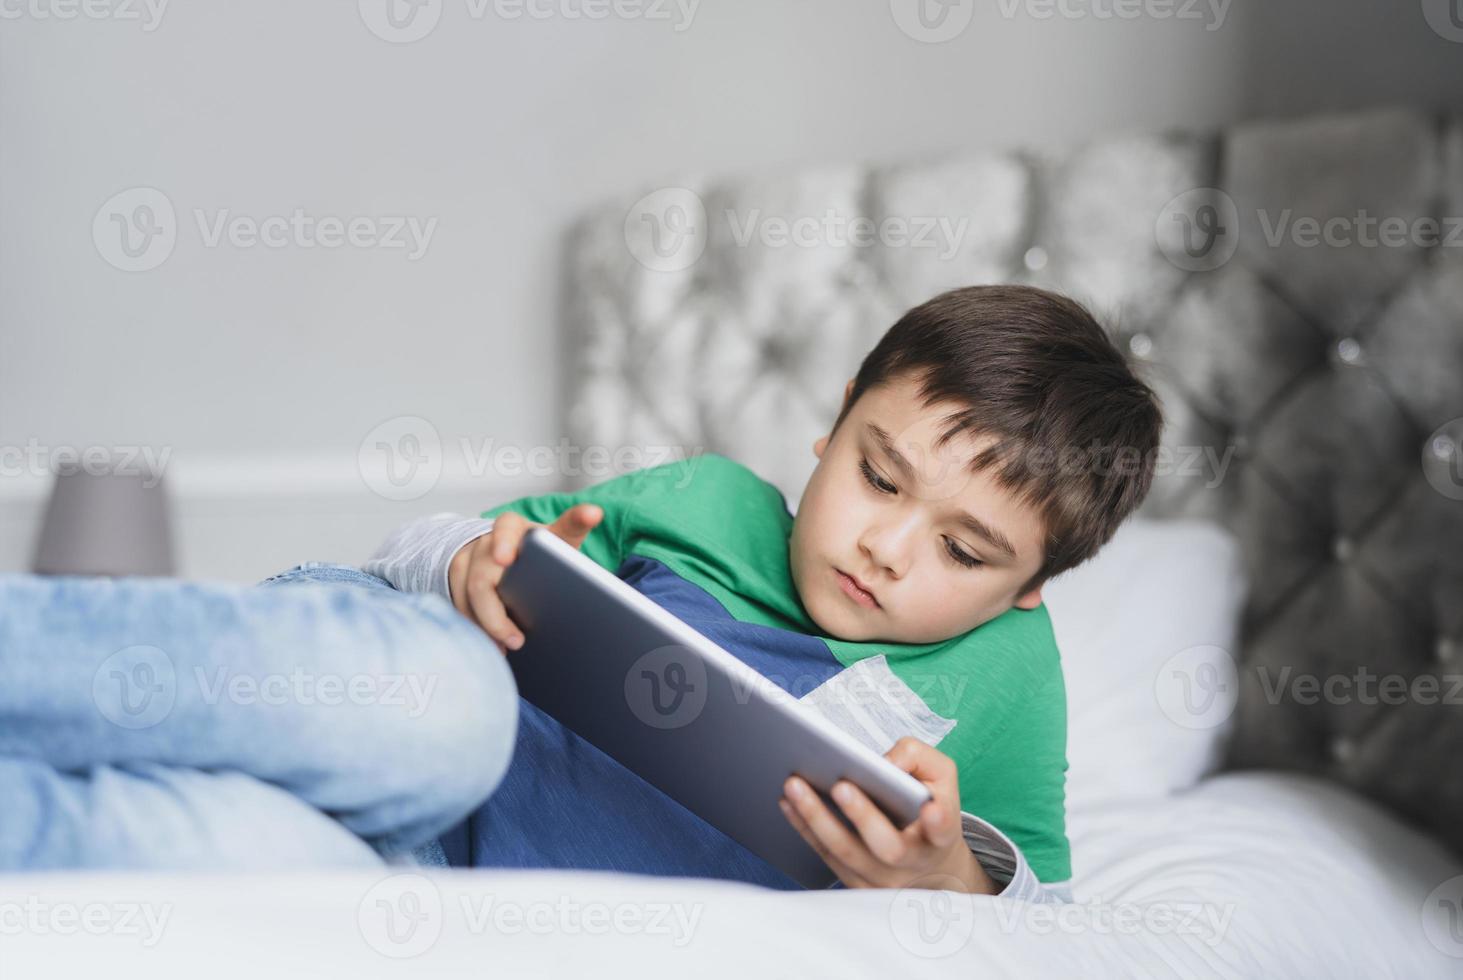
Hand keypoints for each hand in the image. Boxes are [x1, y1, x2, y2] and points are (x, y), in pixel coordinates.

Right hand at [447, 503, 602, 654]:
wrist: (511, 554)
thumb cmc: (540, 548)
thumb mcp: (558, 535)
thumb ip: (575, 524)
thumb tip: (594, 513)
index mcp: (512, 527)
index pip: (505, 529)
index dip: (505, 543)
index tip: (506, 560)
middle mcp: (485, 543)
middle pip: (482, 578)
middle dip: (496, 613)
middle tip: (518, 639)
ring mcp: (466, 562)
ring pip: (466, 597)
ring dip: (486, 627)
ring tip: (508, 647)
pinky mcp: (455, 582)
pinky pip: (459, 607)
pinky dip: (477, 628)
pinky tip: (495, 646)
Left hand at [778, 736, 995, 893]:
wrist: (928, 861)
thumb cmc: (928, 803)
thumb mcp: (938, 775)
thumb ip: (916, 757)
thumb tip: (881, 762)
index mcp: (941, 835)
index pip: (945, 830)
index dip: (939, 821)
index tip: (931, 808)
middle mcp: (914, 863)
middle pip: (888, 847)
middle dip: (862, 815)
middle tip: (840, 784)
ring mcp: (883, 880)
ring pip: (847, 855)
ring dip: (817, 819)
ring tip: (794, 785)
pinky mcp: (856, 884)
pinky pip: (826, 858)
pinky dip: (805, 829)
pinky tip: (788, 803)